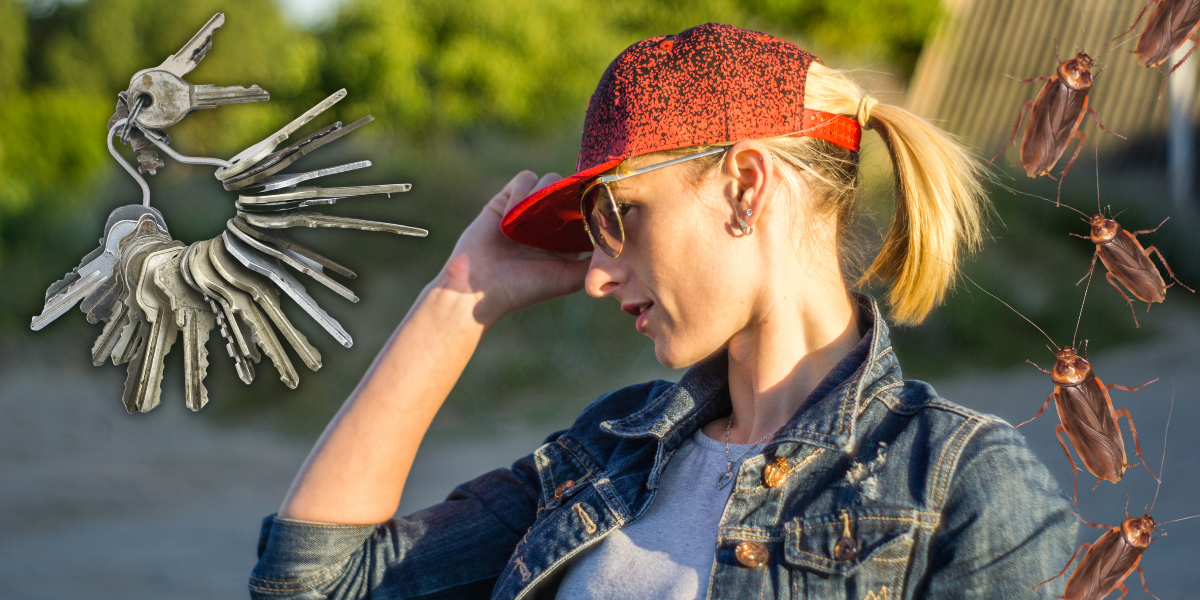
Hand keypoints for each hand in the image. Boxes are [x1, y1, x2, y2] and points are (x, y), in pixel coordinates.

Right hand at [434, 170, 590, 326]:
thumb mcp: (567, 279)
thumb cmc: (523, 288)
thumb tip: (620, 247)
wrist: (476, 288)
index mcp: (565, 239)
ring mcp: (527, 209)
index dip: (593, 203)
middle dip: (573, 194)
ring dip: (547, 194)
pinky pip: (524, 179)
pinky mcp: (505, 199)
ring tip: (535, 221)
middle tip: (571, 208)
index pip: (586, 209)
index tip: (600, 202)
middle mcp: (548, 221)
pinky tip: (514, 216)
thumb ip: (592, 263)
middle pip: (571, 190)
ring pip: (550, 180)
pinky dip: (523, 191)